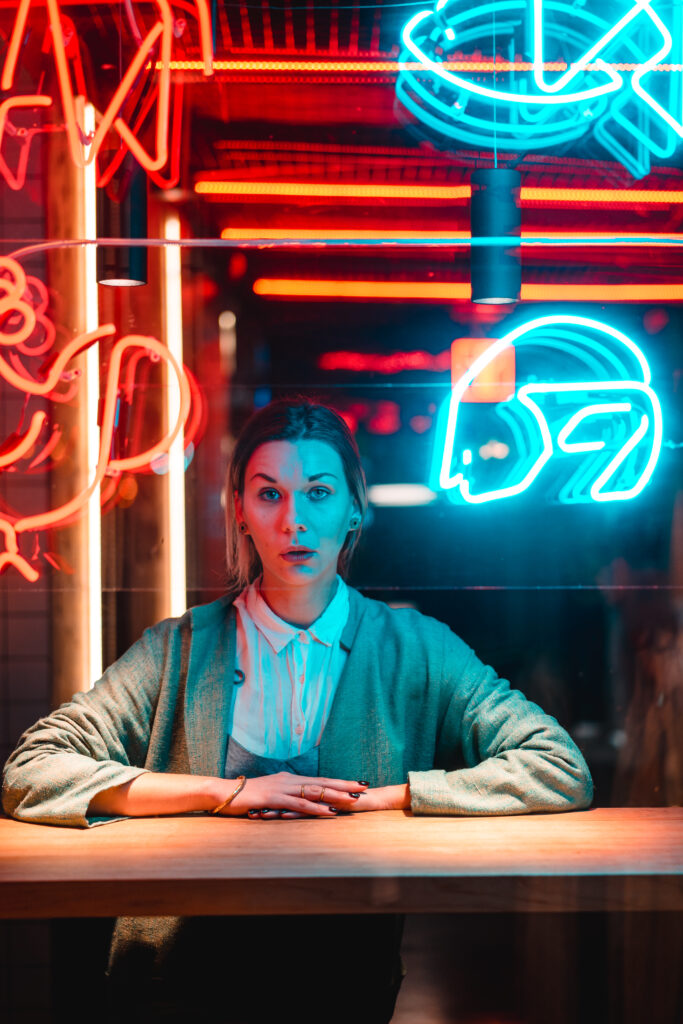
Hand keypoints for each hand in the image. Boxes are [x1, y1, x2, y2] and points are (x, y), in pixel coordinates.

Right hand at [217, 772, 369, 818]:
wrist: (223, 793)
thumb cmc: (243, 797)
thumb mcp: (266, 795)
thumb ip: (281, 797)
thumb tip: (294, 801)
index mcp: (288, 779)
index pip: (318, 780)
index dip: (338, 782)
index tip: (356, 783)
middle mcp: (289, 781)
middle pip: (322, 782)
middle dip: (344, 785)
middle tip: (364, 786)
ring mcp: (282, 789)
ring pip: (315, 791)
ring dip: (336, 795)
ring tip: (353, 799)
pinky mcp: (275, 799)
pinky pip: (300, 804)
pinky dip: (316, 807)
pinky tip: (329, 811)